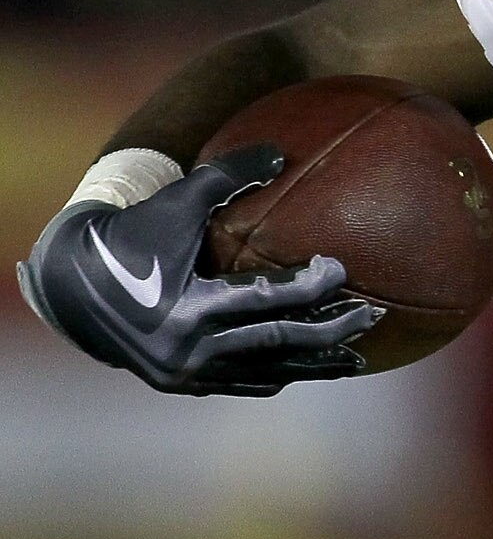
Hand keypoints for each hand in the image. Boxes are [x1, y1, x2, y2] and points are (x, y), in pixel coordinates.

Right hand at [15, 148, 382, 395]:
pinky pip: (245, 382)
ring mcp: (189, 374)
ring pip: (268, 372)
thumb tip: (281, 152)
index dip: (310, 286)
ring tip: (357, 354)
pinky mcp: (187, 385)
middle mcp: (189, 350)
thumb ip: (227, 175)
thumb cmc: (130, 234)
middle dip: (331, 331)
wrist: (73, 286)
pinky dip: (280, 372)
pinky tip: (311, 363)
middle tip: (373, 315)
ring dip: (315, 364)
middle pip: (279, 343)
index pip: (265, 300)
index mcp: (188, 309)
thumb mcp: (174, 201)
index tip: (343, 268)